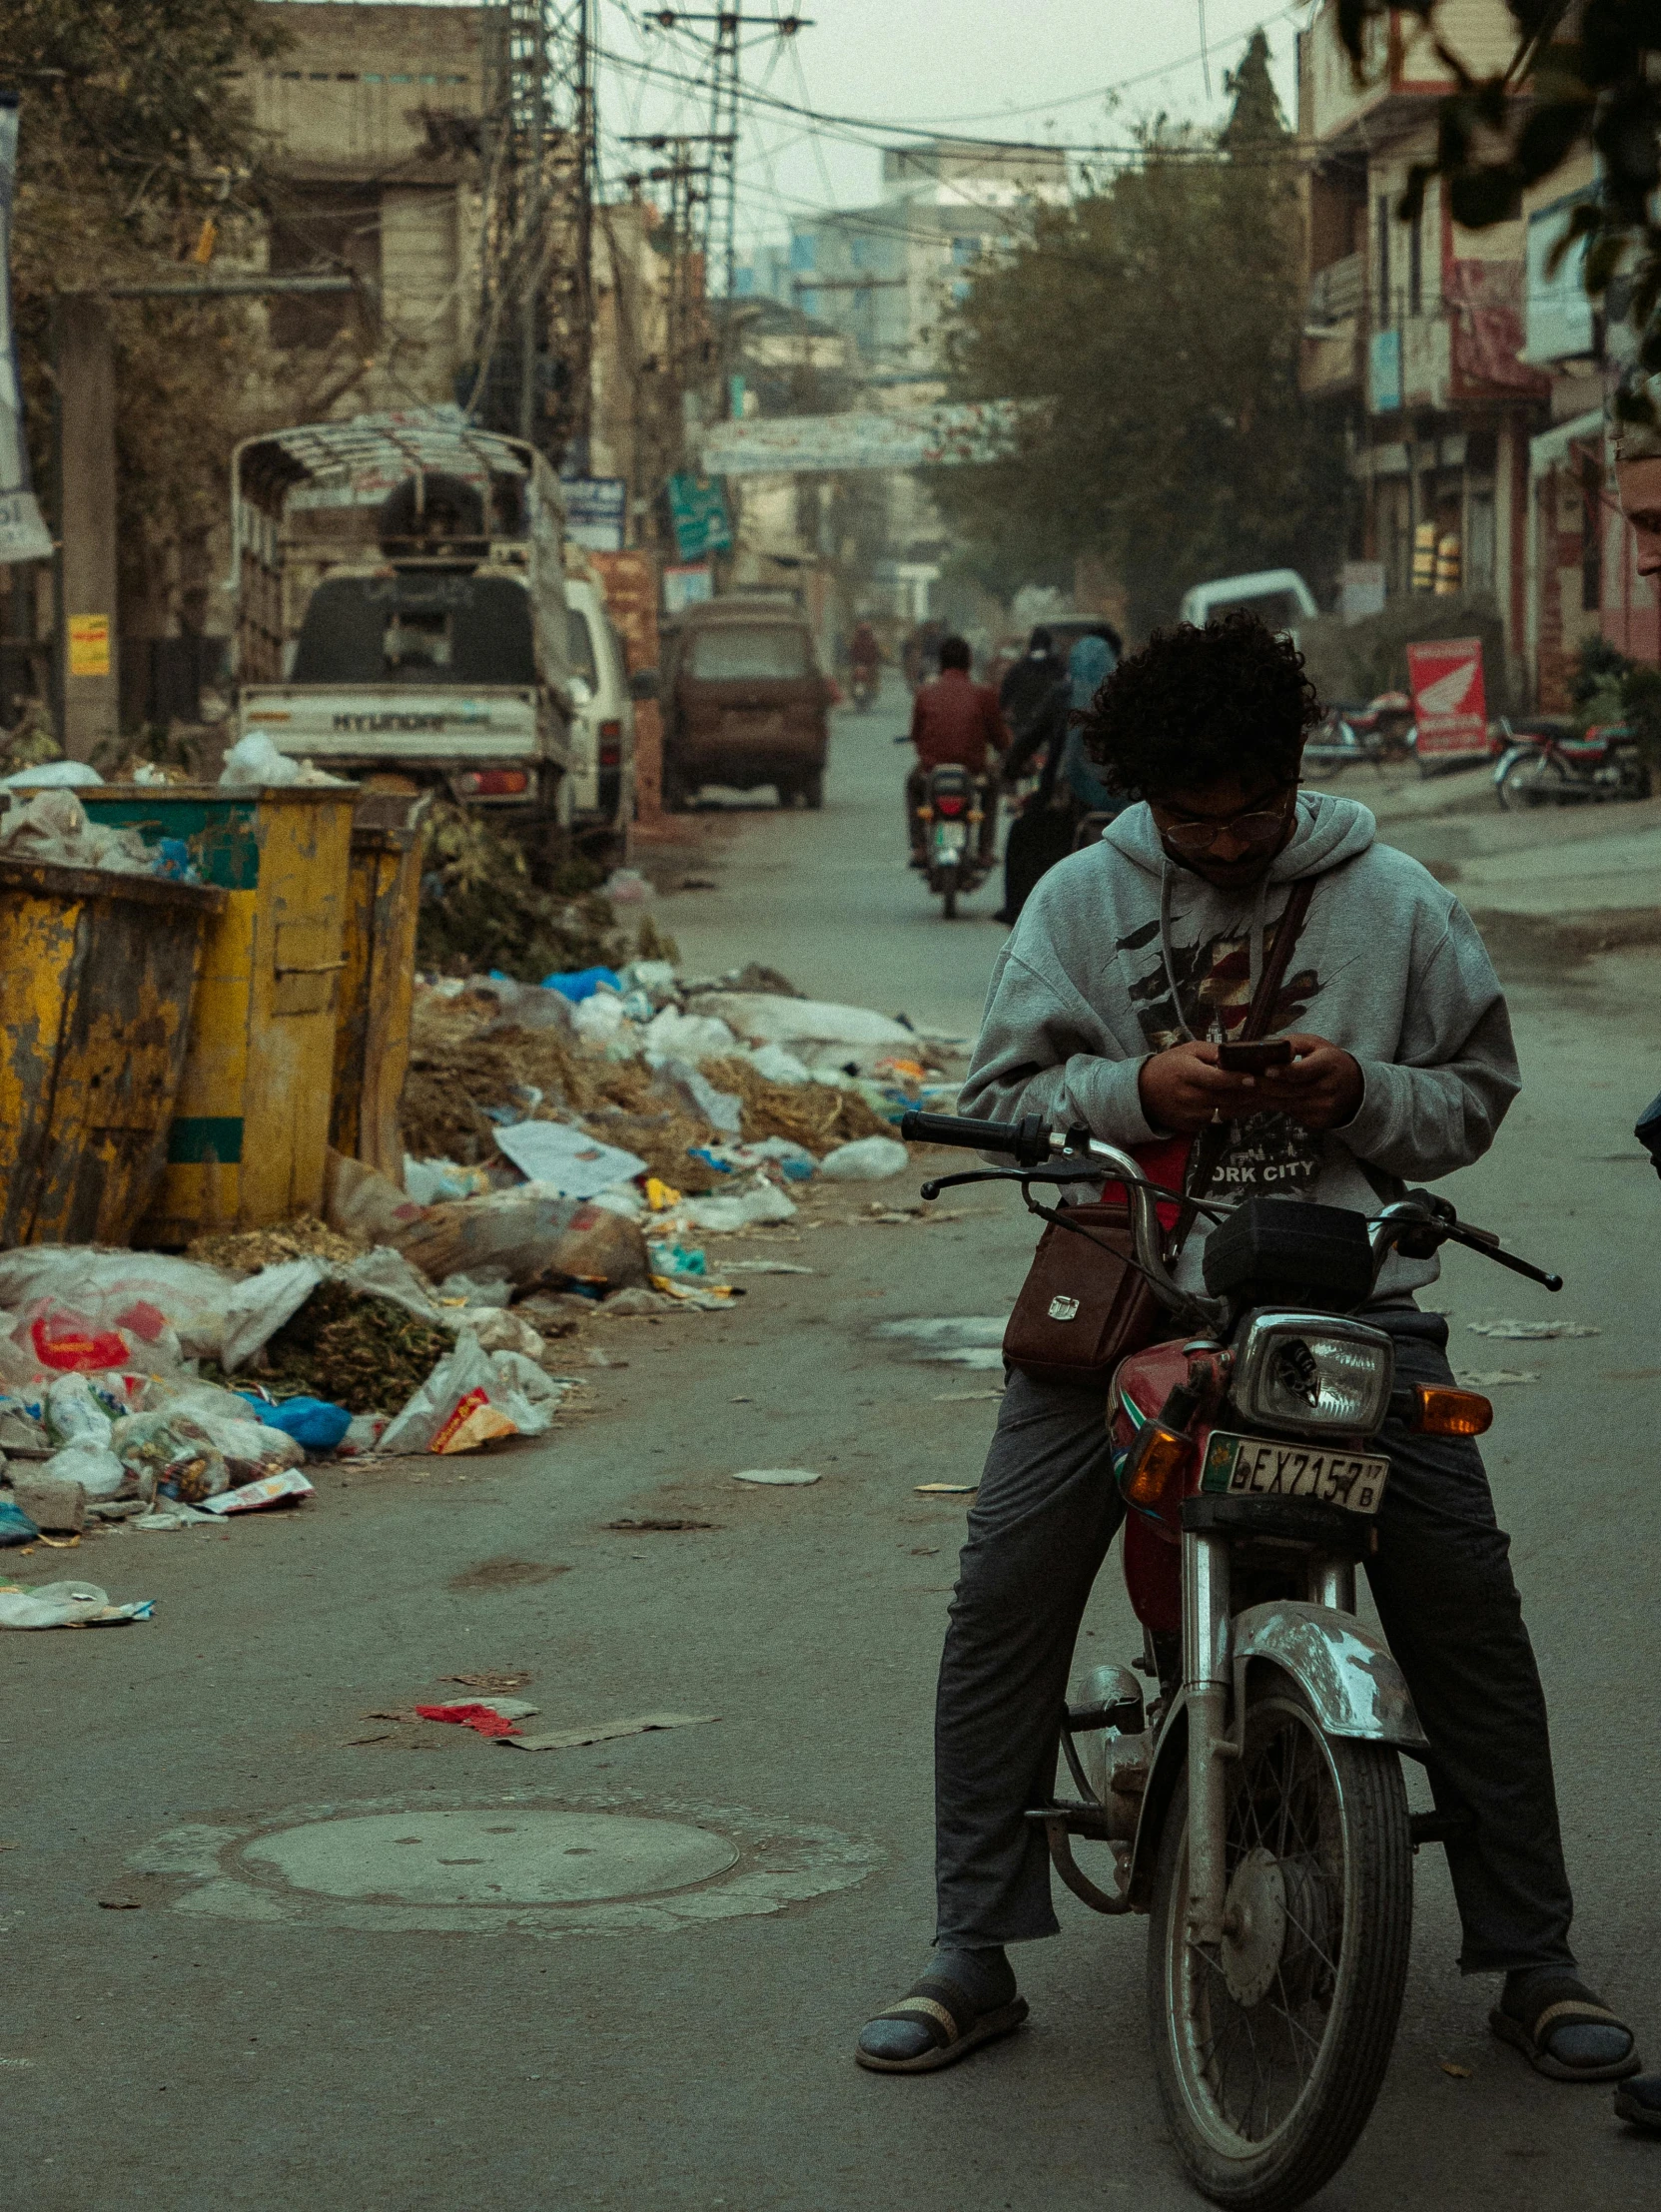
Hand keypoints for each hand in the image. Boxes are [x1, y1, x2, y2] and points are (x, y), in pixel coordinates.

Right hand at [1138, 1042, 1265, 1135]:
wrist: (1143, 1092)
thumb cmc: (1169, 1065)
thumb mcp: (1188, 1050)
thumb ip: (1214, 1052)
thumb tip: (1239, 1054)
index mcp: (1187, 1074)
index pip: (1216, 1080)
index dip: (1236, 1080)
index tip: (1253, 1078)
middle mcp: (1189, 1097)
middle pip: (1225, 1098)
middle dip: (1248, 1094)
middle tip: (1268, 1088)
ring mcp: (1190, 1115)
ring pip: (1225, 1112)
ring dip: (1243, 1106)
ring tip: (1261, 1097)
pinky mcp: (1192, 1127)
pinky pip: (1217, 1120)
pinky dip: (1230, 1113)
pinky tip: (1241, 1105)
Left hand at [1254, 1033, 1364, 1132]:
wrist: (1356, 1089)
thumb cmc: (1328, 1061)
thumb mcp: (1317, 1045)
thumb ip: (1293, 1042)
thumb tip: (1270, 1047)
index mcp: (1328, 1065)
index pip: (1304, 1071)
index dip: (1284, 1072)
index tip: (1266, 1070)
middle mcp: (1327, 1089)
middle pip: (1290, 1090)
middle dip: (1264, 1087)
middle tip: (1243, 1082)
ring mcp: (1323, 1108)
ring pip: (1285, 1104)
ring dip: (1261, 1100)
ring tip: (1240, 1095)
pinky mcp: (1318, 1121)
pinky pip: (1290, 1113)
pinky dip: (1272, 1107)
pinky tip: (1255, 1103)